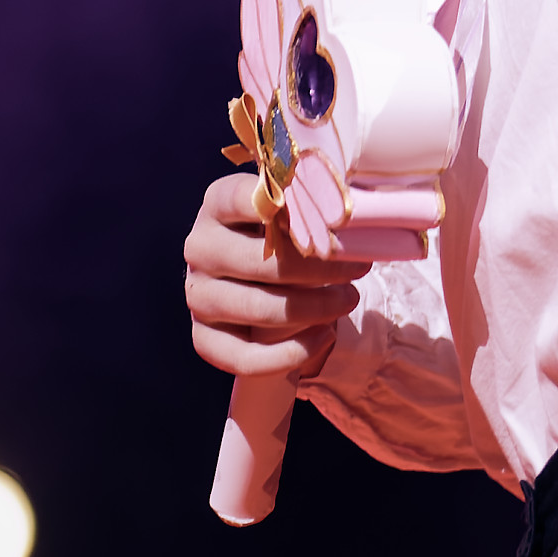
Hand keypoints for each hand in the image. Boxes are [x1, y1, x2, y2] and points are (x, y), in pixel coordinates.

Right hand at [184, 171, 368, 380]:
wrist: (251, 277)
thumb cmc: (279, 232)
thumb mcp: (286, 206)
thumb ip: (305, 202)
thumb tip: (348, 213)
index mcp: (217, 203)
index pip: (248, 199)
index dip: (295, 211)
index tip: (335, 222)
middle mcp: (200, 247)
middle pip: (260, 262)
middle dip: (319, 268)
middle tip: (359, 268)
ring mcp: (198, 295)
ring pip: (258, 309)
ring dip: (314, 307)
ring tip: (349, 298)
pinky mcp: (204, 337)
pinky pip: (246, 357)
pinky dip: (292, 351)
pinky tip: (325, 335)